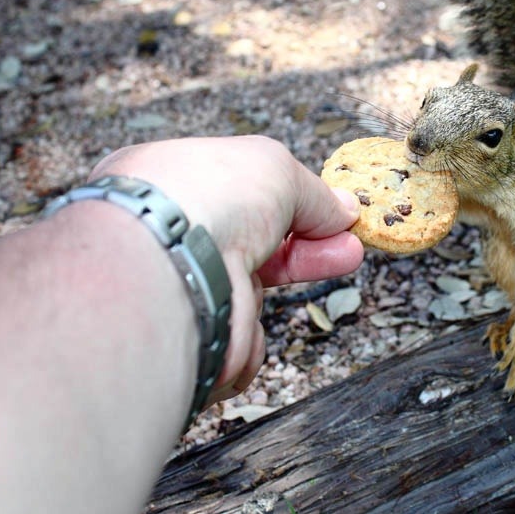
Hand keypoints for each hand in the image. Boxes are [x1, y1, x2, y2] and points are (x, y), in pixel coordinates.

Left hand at [90, 135, 363, 399]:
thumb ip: (312, 192)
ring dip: (278, 287)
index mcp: (170, 181)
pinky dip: (247, 337)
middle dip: (305, 250)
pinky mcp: (181, 340)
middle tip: (349, 252)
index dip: (290, 206)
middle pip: (247, 248)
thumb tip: (344, 209)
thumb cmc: (208, 197)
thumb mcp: (277, 169)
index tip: (333, 218)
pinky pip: (232, 344)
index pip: (238, 197)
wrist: (168, 265)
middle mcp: (165, 236)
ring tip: (323, 268)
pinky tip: (242, 314)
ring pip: (242, 298)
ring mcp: (173, 288)